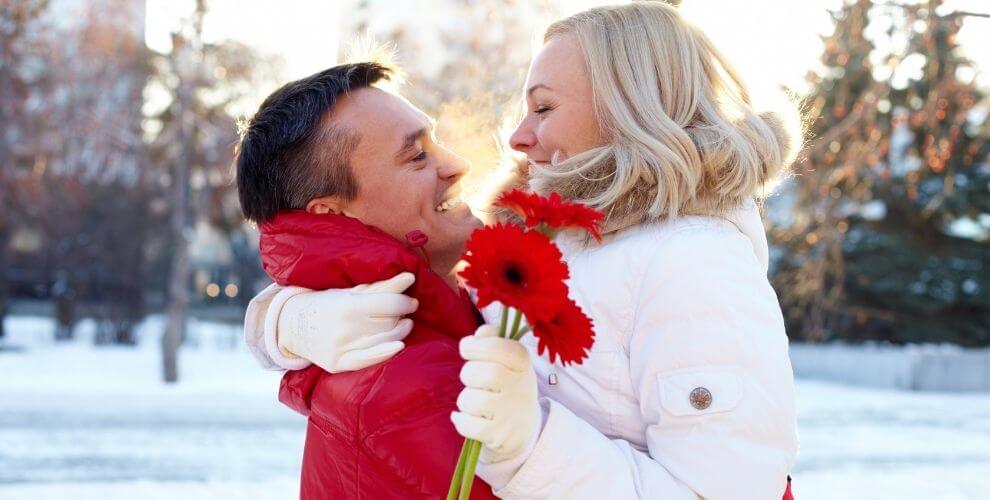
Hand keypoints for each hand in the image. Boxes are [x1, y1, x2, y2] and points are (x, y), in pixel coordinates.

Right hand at [277, 272, 417, 372]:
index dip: (405, 303)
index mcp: (347, 305)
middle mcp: (344, 328)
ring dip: (400, 333)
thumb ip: (383, 286)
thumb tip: (410, 278)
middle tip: (402, 313)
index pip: (389, 304)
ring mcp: (340, 348)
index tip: (411, 302)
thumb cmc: (328, 304)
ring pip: (384, 341)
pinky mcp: (338, 364)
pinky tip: (399, 345)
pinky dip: (387, 352)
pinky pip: (369, 360)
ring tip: (402, 325)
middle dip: (400, 316)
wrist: (293, 326)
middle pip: (389, 323)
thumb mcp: (352, 292)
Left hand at [451, 324, 540, 463]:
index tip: (468, 349)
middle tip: (473, 379)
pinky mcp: (499, 436)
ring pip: (472, 400)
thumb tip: (481, 334)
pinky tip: (466, 418)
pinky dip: (460, 420)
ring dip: (465, 400)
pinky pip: (468, 425)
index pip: (497, 347)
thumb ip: (492, 339)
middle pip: (483, 373)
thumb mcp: (507, 359)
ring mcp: (511, 414)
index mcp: (522, 362)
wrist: (522, 429)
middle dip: (468, 374)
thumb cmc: (507, 385)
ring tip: (474, 402)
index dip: (475, 346)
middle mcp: (521, 387)